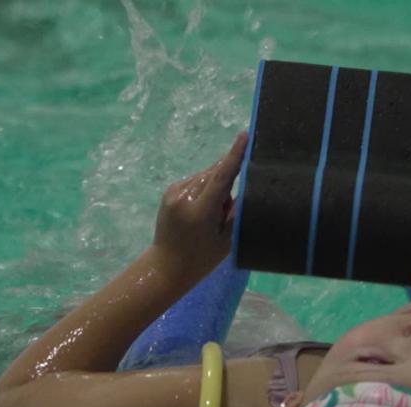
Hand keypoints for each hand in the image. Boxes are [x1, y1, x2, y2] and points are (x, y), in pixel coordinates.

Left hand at [152, 131, 247, 279]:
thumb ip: (235, 211)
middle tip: (226, 209)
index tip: (244, 135)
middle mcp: (184, 196)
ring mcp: (174, 192)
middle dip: (227, 182)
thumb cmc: (201, 259)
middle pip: (214, 175)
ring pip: (205, 177)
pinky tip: (203, 210)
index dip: (234, 155)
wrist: (166, 266)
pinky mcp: (169, 191)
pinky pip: (195, 181)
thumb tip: (241, 186)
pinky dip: (205, 189)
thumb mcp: (227, 240)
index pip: (222, 177)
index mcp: (200, 211)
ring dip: (215, 187)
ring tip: (213, 215)